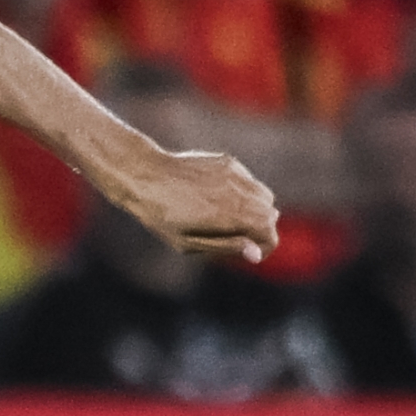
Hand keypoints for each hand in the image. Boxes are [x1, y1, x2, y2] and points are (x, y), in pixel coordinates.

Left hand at [122, 148, 280, 262]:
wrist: (145, 175)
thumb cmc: (160, 215)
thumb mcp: (188, 242)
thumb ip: (226, 246)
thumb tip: (256, 253)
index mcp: (229, 216)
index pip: (269, 233)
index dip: (265, 247)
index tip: (253, 253)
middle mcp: (237, 193)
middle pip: (270, 215)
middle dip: (261, 229)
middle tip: (239, 238)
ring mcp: (235, 175)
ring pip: (264, 196)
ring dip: (257, 210)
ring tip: (230, 218)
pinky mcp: (228, 162)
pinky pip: (250, 181)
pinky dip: (246, 193)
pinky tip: (220, 198)